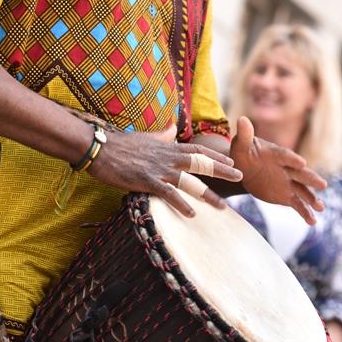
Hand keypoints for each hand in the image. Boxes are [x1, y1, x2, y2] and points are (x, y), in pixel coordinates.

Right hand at [88, 124, 242, 217]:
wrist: (100, 148)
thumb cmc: (120, 144)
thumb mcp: (145, 137)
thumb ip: (161, 135)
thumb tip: (172, 127)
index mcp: (167, 147)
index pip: (198, 149)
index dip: (216, 155)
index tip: (231, 161)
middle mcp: (167, 157)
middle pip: (201, 162)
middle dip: (222, 170)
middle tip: (241, 176)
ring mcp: (158, 169)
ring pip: (189, 181)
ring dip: (208, 194)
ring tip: (223, 206)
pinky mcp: (146, 180)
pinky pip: (168, 193)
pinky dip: (181, 203)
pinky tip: (192, 214)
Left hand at [230, 117, 325, 224]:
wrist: (246, 168)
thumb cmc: (244, 153)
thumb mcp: (241, 145)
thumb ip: (244, 135)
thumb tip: (241, 119)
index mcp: (276, 154)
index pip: (285, 156)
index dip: (292, 159)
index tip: (301, 163)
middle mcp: (287, 168)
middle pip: (300, 173)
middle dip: (310, 178)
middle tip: (322, 184)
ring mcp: (289, 182)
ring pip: (303, 190)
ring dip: (312, 198)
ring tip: (320, 207)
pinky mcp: (286, 195)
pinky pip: (298, 204)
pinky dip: (305, 213)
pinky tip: (312, 222)